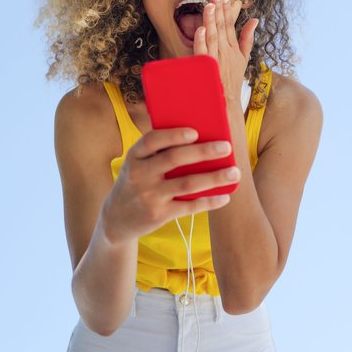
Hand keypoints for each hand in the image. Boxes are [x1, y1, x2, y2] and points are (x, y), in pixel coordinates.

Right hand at [101, 127, 239, 243]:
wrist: (116, 218)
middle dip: (203, 152)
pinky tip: (225, 196)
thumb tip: (199, 137)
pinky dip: (209, 201)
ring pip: (187, 184)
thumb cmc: (136, 182)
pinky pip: (189, 207)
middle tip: (227, 147)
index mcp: (134, 156)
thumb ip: (158, 152)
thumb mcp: (138, 164)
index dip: (173, 135)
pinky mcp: (159, 215)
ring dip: (214, 178)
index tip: (195, 132)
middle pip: (174, 159)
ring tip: (235, 172)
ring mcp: (149, 196)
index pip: (152, 140)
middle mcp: (140, 175)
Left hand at [193, 0, 257, 102]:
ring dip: (211, 21)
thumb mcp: (244, 57)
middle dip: (220, 9)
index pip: (230, 24)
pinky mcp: (208, 69)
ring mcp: (217, 60)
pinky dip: (202, 42)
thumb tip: (255, 20)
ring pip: (213, 37)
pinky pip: (204, 53)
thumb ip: (248, 37)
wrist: (227, 102)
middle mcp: (226, 51)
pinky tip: (200, 29)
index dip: (227, 9)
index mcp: (233, 47)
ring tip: (210, 5)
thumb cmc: (233, 79)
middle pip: (222, 27)